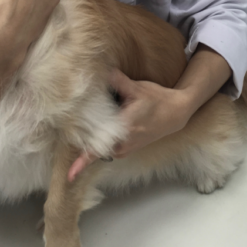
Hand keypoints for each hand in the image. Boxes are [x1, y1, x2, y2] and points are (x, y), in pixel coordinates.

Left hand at [67, 69, 194, 181]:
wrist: (175, 113)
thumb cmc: (158, 100)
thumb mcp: (137, 88)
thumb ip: (117, 81)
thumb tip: (101, 71)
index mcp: (125, 129)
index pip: (99, 148)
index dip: (83, 162)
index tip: (71, 174)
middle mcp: (123, 143)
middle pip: (94, 144)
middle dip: (83, 134)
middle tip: (80, 119)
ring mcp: (124, 149)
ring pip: (100, 146)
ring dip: (95, 135)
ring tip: (104, 117)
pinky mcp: (125, 150)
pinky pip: (107, 146)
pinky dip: (102, 136)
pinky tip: (108, 122)